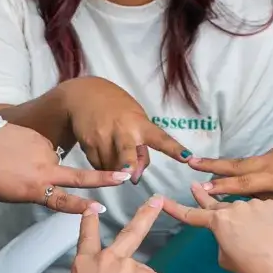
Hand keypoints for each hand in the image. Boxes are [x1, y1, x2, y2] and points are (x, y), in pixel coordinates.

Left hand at [0, 121, 131, 213]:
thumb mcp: (10, 193)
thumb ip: (34, 191)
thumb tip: (48, 185)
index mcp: (33, 189)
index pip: (63, 201)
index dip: (82, 206)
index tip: (100, 207)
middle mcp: (43, 170)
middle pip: (78, 177)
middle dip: (103, 178)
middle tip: (123, 175)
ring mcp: (42, 151)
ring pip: (52, 160)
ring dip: (40, 163)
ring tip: (15, 161)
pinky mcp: (38, 137)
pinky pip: (42, 147)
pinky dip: (33, 150)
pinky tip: (16, 149)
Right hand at [59, 76, 187, 182]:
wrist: (84, 96)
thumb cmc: (119, 111)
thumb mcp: (136, 121)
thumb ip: (141, 147)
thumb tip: (135, 176)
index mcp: (140, 124)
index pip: (161, 138)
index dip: (174, 149)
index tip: (187, 157)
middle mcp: (122, 130)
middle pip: (126, 151)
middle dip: (128, 163)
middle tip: (129, 174)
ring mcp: (103, 137)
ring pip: (111, 168)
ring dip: (117, 173)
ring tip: (117, 162)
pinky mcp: (87, 143)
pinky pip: (98, 166)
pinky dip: (103, 167)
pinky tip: (103, 155)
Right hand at [163, 182, 272, 272]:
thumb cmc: (253, 268)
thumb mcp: (225, 258)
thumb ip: (220, 238)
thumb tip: (227, 228)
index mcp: (219, 221)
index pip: (192, 215)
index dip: (175, 209)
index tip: (161, 200)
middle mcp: (235, 206)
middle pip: (217, 205)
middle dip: (206, 198)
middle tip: (194, 187)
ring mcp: (255, 202)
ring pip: (241, 207)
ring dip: (241, 216)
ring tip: (253, 234)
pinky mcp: (272, 204)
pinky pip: (259, 208)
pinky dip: (260, 217)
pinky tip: (268, 230)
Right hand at [186, 139, 272, 216]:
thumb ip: (266, 201)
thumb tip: (245, 196)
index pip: (243, 184)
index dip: (220, 187)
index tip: (199, 187)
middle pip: (241, 164)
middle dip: (214, 165)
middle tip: (191, 162)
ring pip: (254, 161)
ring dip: (236, 168)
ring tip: (212, 170)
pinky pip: (268, 158)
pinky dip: (259, 167)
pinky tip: (263, 176)